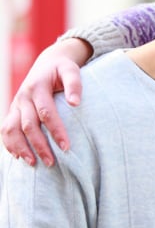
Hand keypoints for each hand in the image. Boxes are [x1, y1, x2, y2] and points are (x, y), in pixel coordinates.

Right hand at [1, 38, 90, 166]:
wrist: (47, 63)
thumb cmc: (62, 69)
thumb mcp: (70, 70)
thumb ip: (74, 84)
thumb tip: (75, 103)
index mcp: (37, 87)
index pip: (46, 113)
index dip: (56, 131)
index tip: (66, 147)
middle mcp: (23, 97)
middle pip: (28, 125)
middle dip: (39, 145)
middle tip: (51, 162)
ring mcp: (15, 105)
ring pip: (11, 129)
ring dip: (20, 148)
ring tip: (33, 164)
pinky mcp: (12, 111)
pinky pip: (5, 129)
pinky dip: (9, 143)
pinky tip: (18, 156)